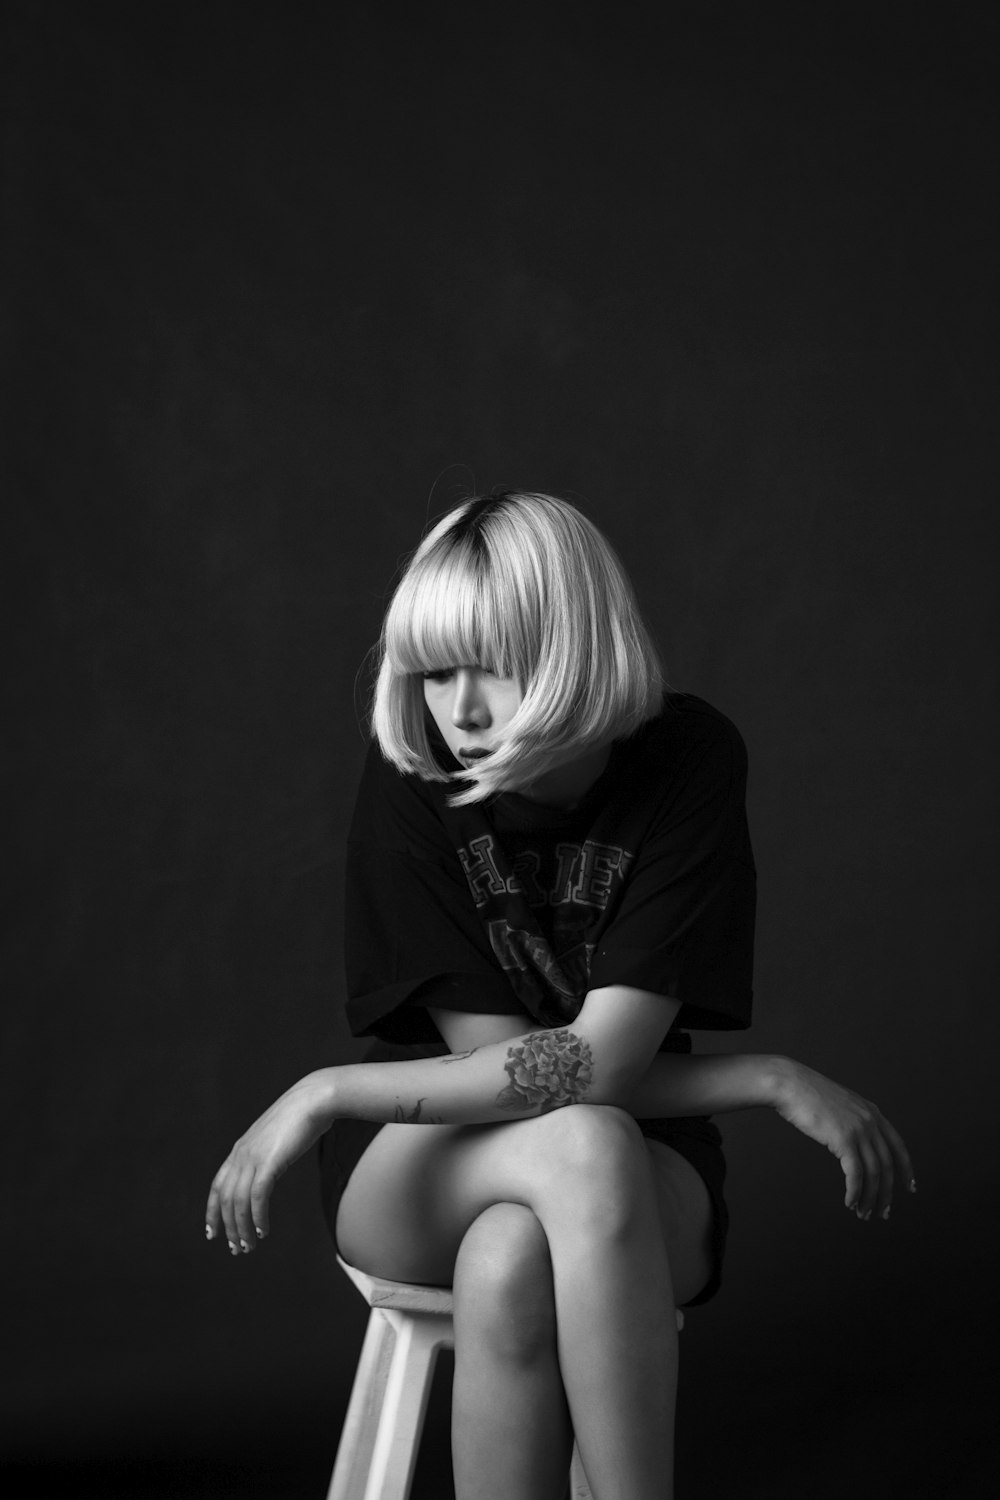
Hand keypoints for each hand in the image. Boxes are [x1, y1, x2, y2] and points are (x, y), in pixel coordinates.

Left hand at [205, 1070, 336, 1253]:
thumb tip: (270, 1169)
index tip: (212, 1233)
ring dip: (242, 1228)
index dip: (212, 1212)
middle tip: (236, 1249)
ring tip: (249, 1246)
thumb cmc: (300, 1117)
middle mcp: (241, 1155)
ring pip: (239, 1202)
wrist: (313, 1099)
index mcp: (240, 1149)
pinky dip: (258, 1217)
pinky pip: (258, 1197)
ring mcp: (254, 1157)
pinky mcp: (270, 1162)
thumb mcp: (275, 1138)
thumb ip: (267, 1154)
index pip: (217, 1186)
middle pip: (226, 1200)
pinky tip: (263, 1231)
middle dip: (229, 1228)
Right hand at [768, 1057, 914, 1220]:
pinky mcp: (844, 1139)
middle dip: (887, 1193)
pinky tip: (850, 1202)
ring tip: (864, 1213)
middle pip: (887, 1165)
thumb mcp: (840, 1105)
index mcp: (872, 1112)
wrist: (790, 1084)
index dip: (906, 1170)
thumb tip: (854, 1143)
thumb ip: (852, 1120)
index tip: (910, 1188)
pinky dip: (855, 1192)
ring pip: (874, 1173)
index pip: (898, 1146)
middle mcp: (871, 1121)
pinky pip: (855, 1174)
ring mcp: (859, 1129)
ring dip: (870, 1198)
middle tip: (884, 1212)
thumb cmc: (807, 1094)